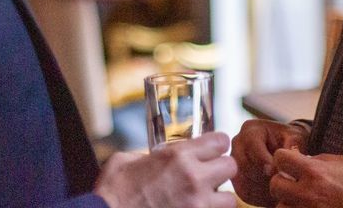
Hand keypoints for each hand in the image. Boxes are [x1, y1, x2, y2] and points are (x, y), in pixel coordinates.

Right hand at [94, 131, 236, 207]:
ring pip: (230, 199)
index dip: (217, 145)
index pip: (220, 141)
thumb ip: (145, 155)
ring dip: (220, 199)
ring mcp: (196, 206)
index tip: (212, 150)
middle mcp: (193, 178)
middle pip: (231, 167)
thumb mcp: (126, 161)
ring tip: (205, 199)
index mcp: (178, 156)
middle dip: (222, 170)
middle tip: (210, 175)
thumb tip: (148, 157)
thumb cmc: (111, 193)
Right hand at [231, 120, 308, 206]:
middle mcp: (238, 144)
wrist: (284, 148)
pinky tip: (273, 196)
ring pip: (243, 180)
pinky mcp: (236, 178)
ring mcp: (234, 162)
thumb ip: (292, 145)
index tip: (277, 173)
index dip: (265, 161)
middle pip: (245, 165)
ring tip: (279, 191)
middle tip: (279, 184)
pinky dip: (258, 197)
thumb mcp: (294, 137)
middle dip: (263, 177)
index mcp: (250, 129)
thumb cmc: (289, 140)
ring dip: (261, 189)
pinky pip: (243, 192)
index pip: (252, 146)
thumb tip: (288, 159)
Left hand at [270, 148, 342, 207]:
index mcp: (315, 172)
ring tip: (300, 200)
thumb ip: (317, 161)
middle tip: (291, 183)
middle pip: (275, 186)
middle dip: (280, 182)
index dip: (282, 158)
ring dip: (288, 203)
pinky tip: (309, 207)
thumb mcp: (341, 161)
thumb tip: (300, 160)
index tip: (288, 161)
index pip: (280, 159)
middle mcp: (309, 194)